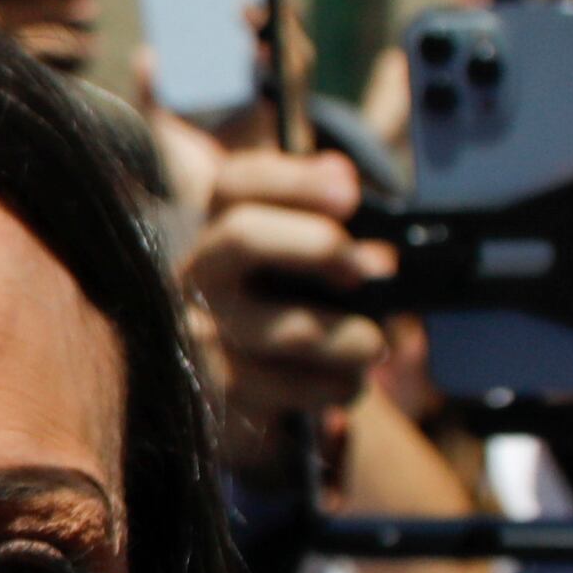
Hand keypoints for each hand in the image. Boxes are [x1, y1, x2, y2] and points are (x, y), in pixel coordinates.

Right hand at [184, 142, 392, 470]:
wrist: (260, 392)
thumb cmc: (297, 308)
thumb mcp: (313, 262)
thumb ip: (335, 225)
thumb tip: (352, 199)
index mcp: (220, 227)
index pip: (236, 183)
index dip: (294, 180)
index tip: (350, 194)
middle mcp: (198, 272)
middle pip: (243, 235)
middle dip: (317, 245)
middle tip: (367, 269)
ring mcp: (201, 331)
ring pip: (289, 327)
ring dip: (348, 337)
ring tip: (374, 346)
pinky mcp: (221, 390)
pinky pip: (293, 386)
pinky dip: (337, 385)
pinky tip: (348, 382)